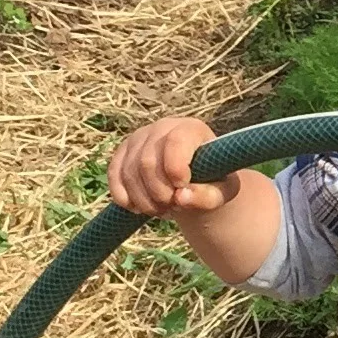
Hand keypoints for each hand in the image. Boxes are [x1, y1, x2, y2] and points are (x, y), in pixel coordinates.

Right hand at [108, 115, 234, 216]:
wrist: (195, 179)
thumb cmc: (213, 182)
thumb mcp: (223, 193)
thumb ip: (208, 196)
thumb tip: (180, 197)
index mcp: (191, 129)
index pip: (175, 142)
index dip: (175, 169)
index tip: (182, 188)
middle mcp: (162, 127)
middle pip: (147, 163)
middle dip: (158, 194)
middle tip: (173, 208)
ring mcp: (139, 137)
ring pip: (129, 173)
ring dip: (144, 201)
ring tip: (162, 210)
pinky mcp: (123, 152)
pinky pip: (114, 175)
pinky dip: (124, 197)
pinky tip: (139, 208)